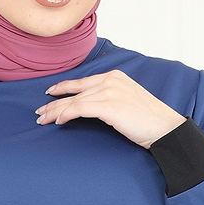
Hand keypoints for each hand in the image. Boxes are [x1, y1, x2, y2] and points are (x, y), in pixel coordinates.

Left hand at [35, 68, 184, 148]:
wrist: (164, 127)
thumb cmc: (148, 120)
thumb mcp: (127, 102)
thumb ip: (110, 99)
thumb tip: (92, 108)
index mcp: (114, 77)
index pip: (83, 82)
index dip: (64, 88)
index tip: (50, 93)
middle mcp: (110, 80)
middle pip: (74, 91)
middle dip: (54, 102)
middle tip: (39, 112)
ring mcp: (109, 91)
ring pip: (74, 101)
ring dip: (55, 111)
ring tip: (43, 120)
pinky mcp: (108, 105)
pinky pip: (80, 109)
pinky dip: (66, 114)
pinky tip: (58, 121)